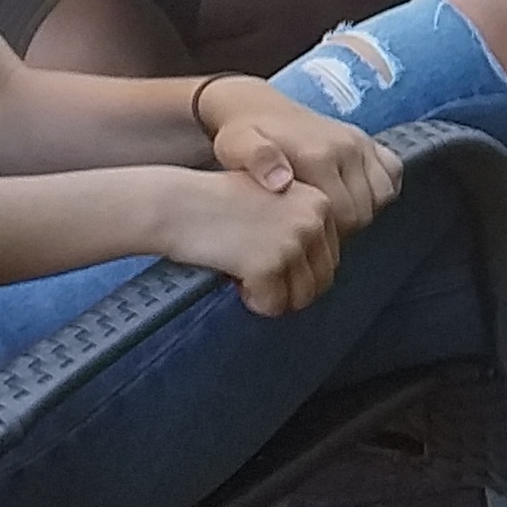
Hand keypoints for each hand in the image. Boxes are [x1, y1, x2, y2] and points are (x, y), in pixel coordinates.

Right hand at [153, 166, 347, 315]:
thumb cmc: (217, 204)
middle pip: (321, 281)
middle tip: (253, 274)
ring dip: (272, 296)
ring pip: (301, 298)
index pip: (330, 259)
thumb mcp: (275, 201)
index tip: (266, 259)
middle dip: (288, 287)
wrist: (176, 203)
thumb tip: (321, 275)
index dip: (297, 270)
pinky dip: (253, 301)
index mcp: (320, 201)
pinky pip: (273, 305)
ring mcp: (293, 241)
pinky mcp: (269, 263)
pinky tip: (233, 278)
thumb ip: (302, 228)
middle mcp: (314, 218)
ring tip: (243, 275)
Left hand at [199, 79, 399, 232]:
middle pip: (363, 210)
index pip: (343, 216)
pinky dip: (381, 188)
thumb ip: (258, 163)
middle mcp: (347, 146)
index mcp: (318, 155)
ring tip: (333, 213)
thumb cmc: (242, 136)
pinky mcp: (367, 139)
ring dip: (362, 210)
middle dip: (343, 228)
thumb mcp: (237, 148)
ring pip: (381, 195)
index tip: (306, 233)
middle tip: (316, 228)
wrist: (256, 107)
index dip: (327, 235)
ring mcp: (361, 141)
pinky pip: (392, 172)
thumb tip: (282, 182)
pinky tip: (355, 194)